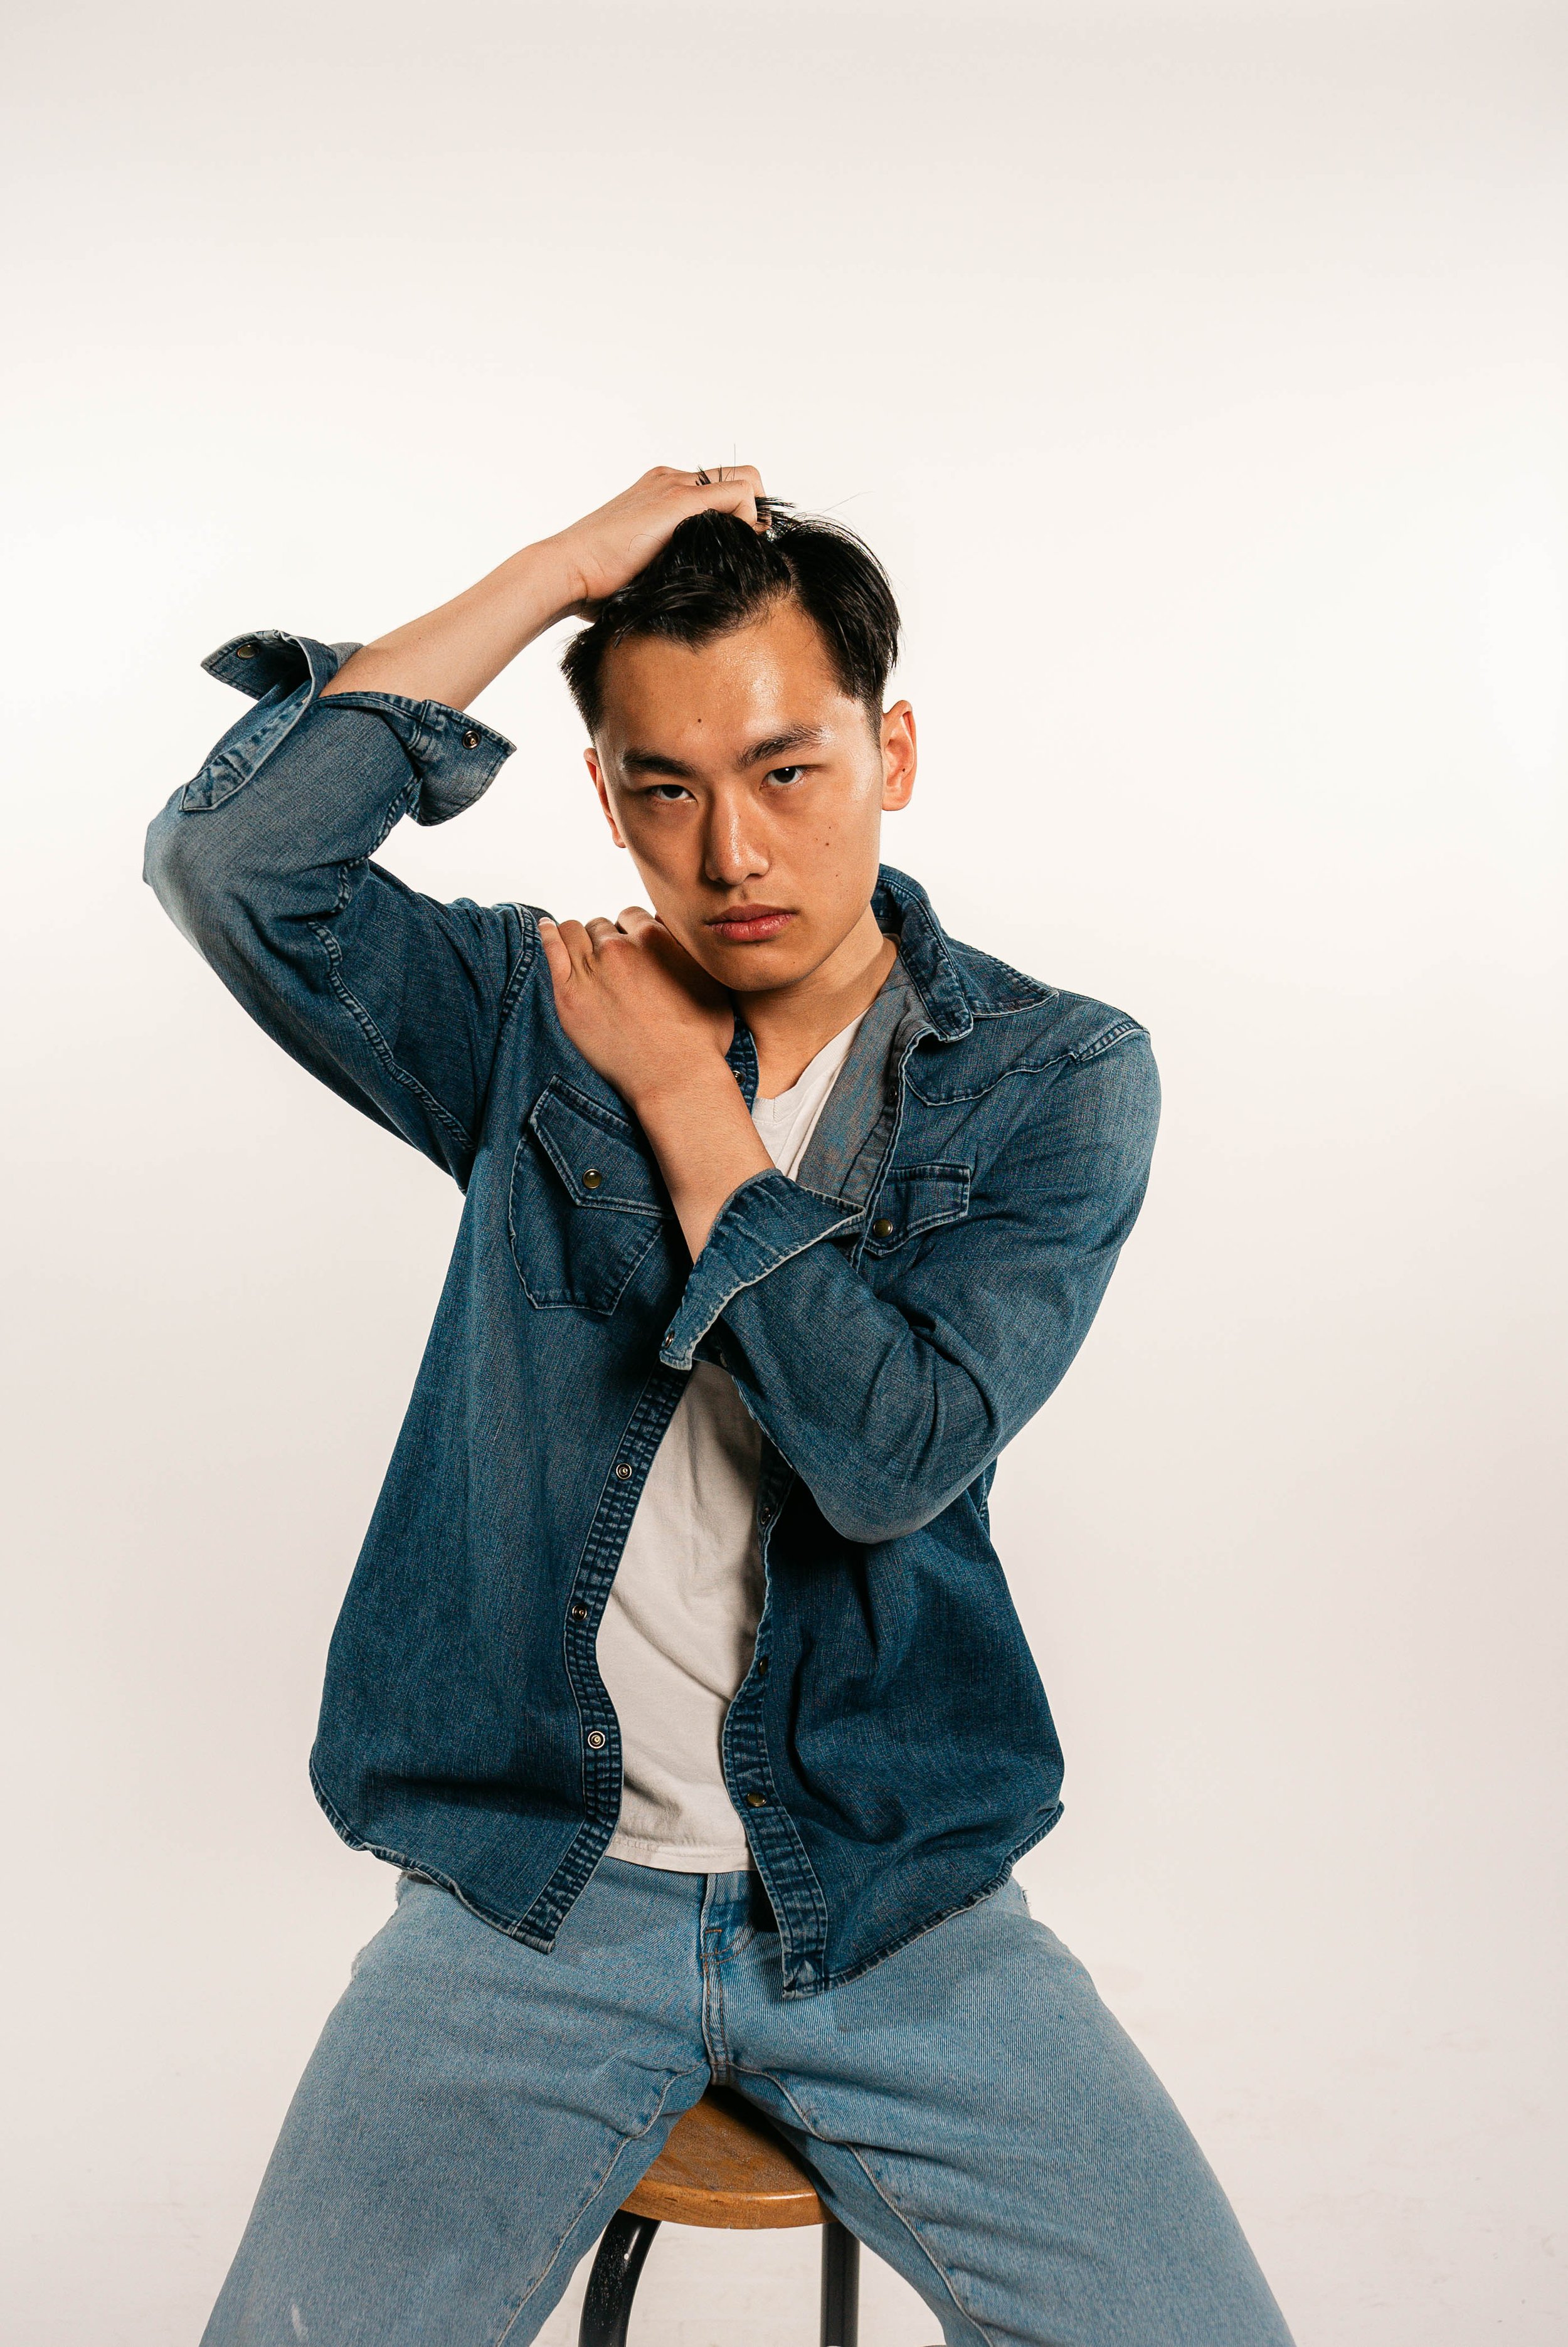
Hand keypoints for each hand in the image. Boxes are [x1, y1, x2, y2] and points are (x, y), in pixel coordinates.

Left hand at [539, 905, 734, 1109]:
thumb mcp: (711, 982)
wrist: (676, 1078)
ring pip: (573, 932)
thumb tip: (674, 931)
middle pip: (600, 926)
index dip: (630, 933)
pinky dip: (548, 935)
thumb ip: (688, 950)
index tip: (631, 952)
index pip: (629, 916)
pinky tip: (548, 930)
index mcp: (654, 938)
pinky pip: (550, 948)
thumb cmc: (701, 1039)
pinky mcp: (568, 995)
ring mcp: (591, 970)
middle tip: (612, 968)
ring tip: (582, 955)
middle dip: (605, 941)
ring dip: (579, 940)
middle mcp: (619, 948)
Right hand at [553, 466, 768, 610]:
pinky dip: (747, 521)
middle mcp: (670, 479)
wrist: (567, 571)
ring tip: (737, 553)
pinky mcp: (678, 500)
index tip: (737, 548)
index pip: (720, 486)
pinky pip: (740, 493)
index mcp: (660, 490)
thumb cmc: (596, 582)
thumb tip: (696, 586)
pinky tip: (729, 550)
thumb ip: (670, 559)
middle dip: (755, 513)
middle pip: (740, 476)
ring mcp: (674, 485)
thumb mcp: (644, 566)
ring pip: (746, 480)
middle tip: (746, 549)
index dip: (741, 515)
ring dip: (752, 519)